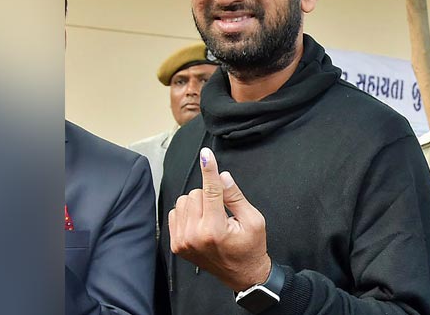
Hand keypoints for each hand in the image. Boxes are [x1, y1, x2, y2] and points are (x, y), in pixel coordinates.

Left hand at [168, 147, 270, 291]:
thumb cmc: (251, 247)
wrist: (243, 275)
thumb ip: (236, 196)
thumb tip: (222, 176)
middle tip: (223, 212)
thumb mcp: (253, 220)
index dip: (209, 170)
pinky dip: (188, 212)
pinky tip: (201, 223)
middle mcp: (195, 236)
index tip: (206, 154)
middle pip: (195, 192)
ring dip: (198, 203)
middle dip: (210, 195)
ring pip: (184, 200)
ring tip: (212, 218)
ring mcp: (183, 241)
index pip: (210, 191)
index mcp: (215, 229)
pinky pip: (176, 212)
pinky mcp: (176, 245)